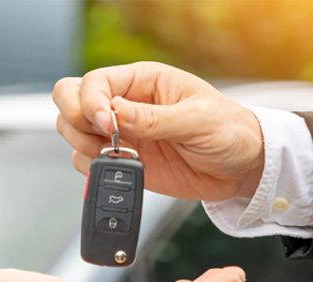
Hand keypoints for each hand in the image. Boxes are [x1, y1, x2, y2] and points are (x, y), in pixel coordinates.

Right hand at [53, 61, 264, 200]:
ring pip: (73, 131)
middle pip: (70, 100)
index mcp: (143, 81)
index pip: (94, 82)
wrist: (242, 168)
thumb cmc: (229, 132)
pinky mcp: (124, 161)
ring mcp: (121, 134)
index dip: (90, 102)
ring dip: (83, 145)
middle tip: (102, 139)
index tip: (107, 124)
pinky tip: (121, 168)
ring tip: (116, 155)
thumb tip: (116, 113)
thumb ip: (154, 119)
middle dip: (77, 120)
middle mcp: (126, 104)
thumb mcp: (197, 120)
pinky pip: (87, 162)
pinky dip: (94, 169)